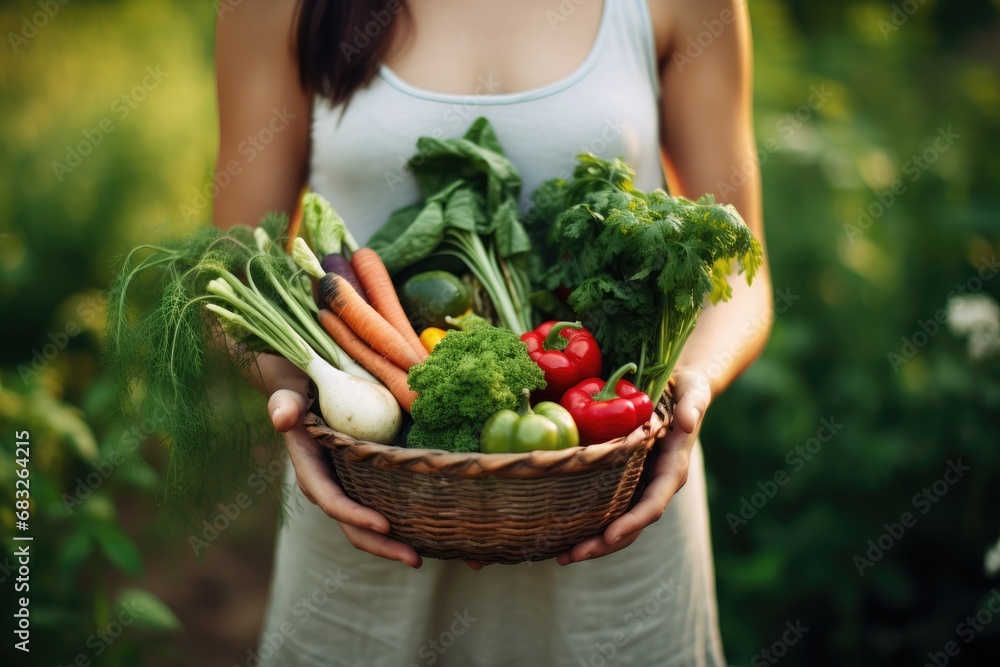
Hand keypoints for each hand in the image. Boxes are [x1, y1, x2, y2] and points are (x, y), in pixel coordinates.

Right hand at [258, 353, 422, 567]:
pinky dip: (410, 523)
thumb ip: (283, 406)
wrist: (306, 393)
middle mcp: (332, 488)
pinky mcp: (368, 483)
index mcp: (313, 472)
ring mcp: (351, 489)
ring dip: (400, 543)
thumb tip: (283, 418)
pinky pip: (388, 507)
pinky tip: (438, 532)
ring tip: (430, 556)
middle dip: (384, 546)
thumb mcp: (286, 396)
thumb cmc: (298, 393)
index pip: (333, 501)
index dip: (355, 515)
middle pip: (355, 527)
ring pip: (373, 526)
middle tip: (415, 559)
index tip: (383, 525)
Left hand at [556, 368, 711, 565]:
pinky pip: (605, 507)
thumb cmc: (684, 389)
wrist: (677, 390)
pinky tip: (559, 532)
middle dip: (603, 544)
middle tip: (570, 557)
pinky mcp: (622, 480)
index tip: (610, 534)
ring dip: (591, 542)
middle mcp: (654, 485)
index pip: (653, 504)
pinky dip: (585, 522)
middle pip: (630, 525)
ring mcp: (637, 486)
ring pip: (616, 523)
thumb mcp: (692, 391)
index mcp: (671, 470)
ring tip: (560, 556)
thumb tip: (687, 423)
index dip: (632, 521)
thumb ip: (692, 405)